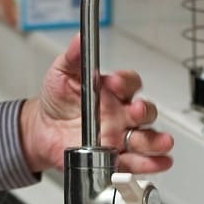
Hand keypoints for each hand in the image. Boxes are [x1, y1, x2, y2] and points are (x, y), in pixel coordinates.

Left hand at [19, 34, 173, 173]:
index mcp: (112, 92)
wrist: (42, 131)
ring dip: (156, 141)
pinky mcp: (115, 158)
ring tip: (161, 143)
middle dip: (144, 112)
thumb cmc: (57, 100)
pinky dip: (150, 164)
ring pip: (146, 138)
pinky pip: (137, 162)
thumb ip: (73, 57)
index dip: (125, 82)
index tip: (112, 83)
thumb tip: (80, 39)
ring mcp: (121, 137)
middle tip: (134, 112)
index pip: (129, 83)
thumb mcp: (62, 74)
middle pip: (145, 112)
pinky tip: (158, 162)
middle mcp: (121, 114)